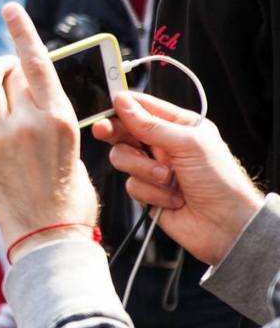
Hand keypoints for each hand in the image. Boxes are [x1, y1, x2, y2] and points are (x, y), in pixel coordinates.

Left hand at [0, 3, 97, 261]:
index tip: (9, 9)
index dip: (21, 31)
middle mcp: (25, 122)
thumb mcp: (74, 146)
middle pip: (4, 73)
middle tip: (9, 66)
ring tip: (1, 85)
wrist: (47, 235)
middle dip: (4, 65)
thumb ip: (52, 115)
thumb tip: (35, 95)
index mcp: (58, 117)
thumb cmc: (71, 193)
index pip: (34, 62)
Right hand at [93, 91, 263, 265]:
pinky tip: (173, 199)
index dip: (124, 104)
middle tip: (102, 130)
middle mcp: (164, 146)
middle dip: (115, 132)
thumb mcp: (188, 144)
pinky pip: (131, 185)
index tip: (109, 102)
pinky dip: (151, 192)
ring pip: (123, 158)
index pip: (144, 107)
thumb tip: (122, 101)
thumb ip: (151, 124)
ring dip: (143, 169)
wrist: (226, 226)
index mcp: (179, 126)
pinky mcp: (148, 192)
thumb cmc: (220, 181)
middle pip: (125, 131)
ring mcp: (154, 169)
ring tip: (168, 179)